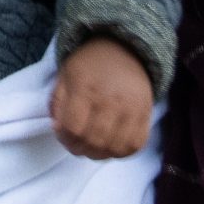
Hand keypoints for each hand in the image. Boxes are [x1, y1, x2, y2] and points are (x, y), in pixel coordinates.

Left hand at [50, 37, 154, 159]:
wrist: (124, 49)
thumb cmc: (89, 65)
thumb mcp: (64, 76)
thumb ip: (57, 104)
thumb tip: (59, 130)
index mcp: (86, 87)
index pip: (74, 128)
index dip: (65, 139)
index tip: (63, 135)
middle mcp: (111, 99)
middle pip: (94, 141)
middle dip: (80, 149)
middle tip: (77, 144)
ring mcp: (132, 108)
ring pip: (115, 148)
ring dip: (100, 154)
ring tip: (93, 147)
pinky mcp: (146, 114)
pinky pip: (136, 145)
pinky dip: (122, 152)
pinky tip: (112, 145)